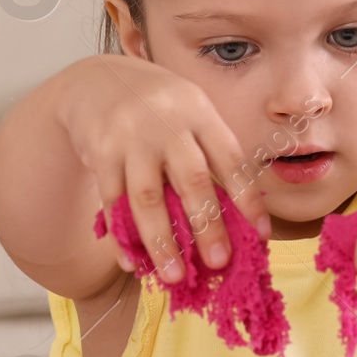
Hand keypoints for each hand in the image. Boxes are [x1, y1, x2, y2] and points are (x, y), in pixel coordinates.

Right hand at [58, 54, 270, 280]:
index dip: (247, 199)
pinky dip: (122, 235)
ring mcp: (131, 137)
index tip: (261, 236)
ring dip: (162, 241)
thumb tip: (237, 216)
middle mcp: (167, 122)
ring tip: (174, 275)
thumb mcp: (189, 114)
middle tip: (219, 263)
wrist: (96, 81)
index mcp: (199, 112)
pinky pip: (112, 201)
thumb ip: (209, 155)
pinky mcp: (100, 152)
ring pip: (149, 197)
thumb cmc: (157, 109)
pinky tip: (131, 261)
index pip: (230, 159)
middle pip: (192, 179)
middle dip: (207, 226)